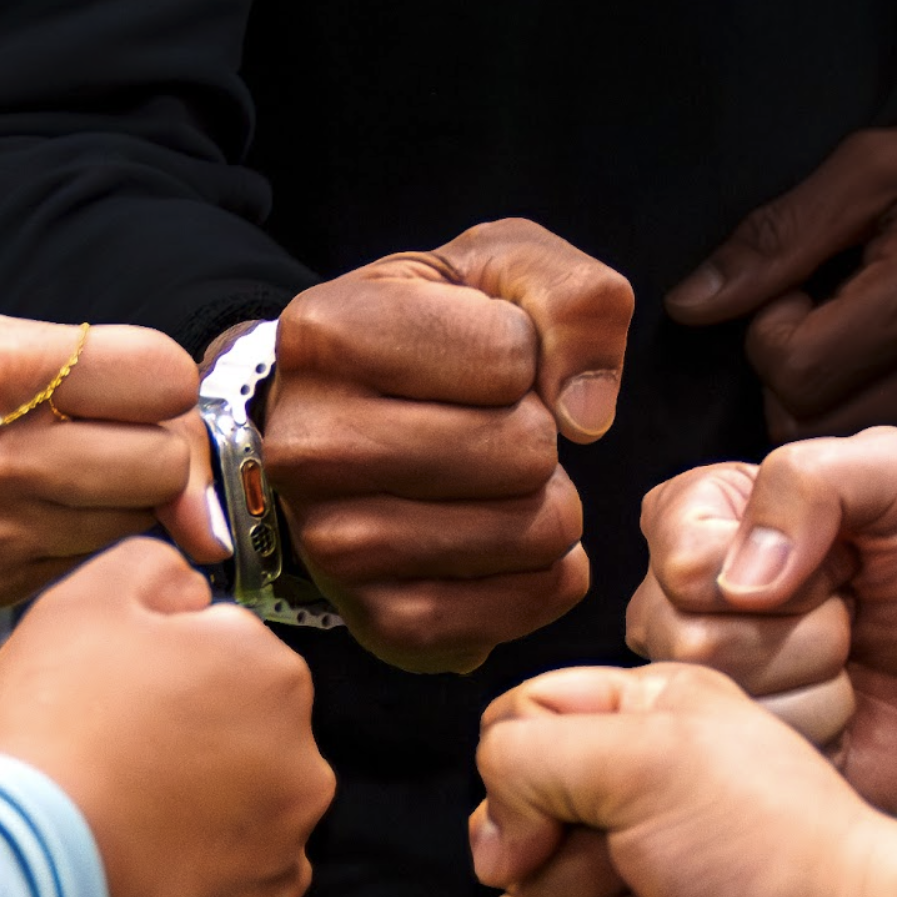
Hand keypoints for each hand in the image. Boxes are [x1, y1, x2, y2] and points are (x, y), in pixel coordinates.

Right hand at [0, 312, 231, 608]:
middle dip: (155, 449)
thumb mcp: (26, 345)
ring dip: (127, 498)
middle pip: (162, 464)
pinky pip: (102, 559)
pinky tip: (49, 510)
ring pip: (141, 520)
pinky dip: (93, 535)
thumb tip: (211, 517)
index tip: (135, 384)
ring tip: (70, 472)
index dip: (164, 382)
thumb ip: (139, 399)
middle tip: (106, 436)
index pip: (167, 377)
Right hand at [0, 537, 334, 896]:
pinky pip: (227, 882)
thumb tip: (189, 587)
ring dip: (193, 809)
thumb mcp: (84, 600)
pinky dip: (189, 877)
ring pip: (239, 809)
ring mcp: (285, 845)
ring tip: (113, 819)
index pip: (225, 650)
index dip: (160, 667)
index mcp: (272, 673)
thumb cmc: (48, 736)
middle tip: (108, 757)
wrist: (14, 881)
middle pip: (242, 732)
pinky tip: (131, 870)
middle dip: (189, 738)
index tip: (114, 695)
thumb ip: (154, 569)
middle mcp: (302, 760)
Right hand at [256, 217, 632, 672]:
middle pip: (525, 452)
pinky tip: (502, 539)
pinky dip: (547, 571)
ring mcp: (338, 547)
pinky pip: (531, 600)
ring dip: (546, 503)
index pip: (509, 356)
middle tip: (489, 432)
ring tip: (492, 485)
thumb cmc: (434, 340)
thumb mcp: (500, 274)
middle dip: (538, 437)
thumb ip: (574, 298)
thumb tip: (587, 416)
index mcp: (325, 335)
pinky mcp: (385, 622)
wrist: (350, 434)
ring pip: (536, 532)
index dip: (524, 356)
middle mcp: (310, 447)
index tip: (475, 363)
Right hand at [475, 664, 896, 896]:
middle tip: (646, 870)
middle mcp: (613, 811)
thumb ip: (527, 756)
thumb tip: (494, 843)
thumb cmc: (778, 847)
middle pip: (498, 848)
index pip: (505, 734)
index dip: (516, 783)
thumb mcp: (649, 753)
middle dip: (571, 876)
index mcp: (627, 728)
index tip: (566, 815)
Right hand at [627, 427, 896, 818]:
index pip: (683, 563)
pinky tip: (850, 710)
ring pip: (722, 701)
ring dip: (817, 684)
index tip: (840, 559)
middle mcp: (686, 601)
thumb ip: (809, 482)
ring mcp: (712, 677)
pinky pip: (754, 758)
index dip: (778, 569)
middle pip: (690, 639)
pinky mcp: (747, 746)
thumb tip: (741, 581)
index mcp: (701, 519)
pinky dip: (824, 733)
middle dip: (805, 631)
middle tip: (855, 613)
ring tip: (855, 659)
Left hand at [666, 88, 896, 481]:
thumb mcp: (872, 170)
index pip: (790, 369)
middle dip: (792, 377)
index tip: (797, 293)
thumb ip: (774, 238)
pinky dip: (882, 429)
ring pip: (852, 454)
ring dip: (832, 407)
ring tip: (862, 346)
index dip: (772, 330)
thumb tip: (689, 304)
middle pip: (811, 425)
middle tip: (824, 323)